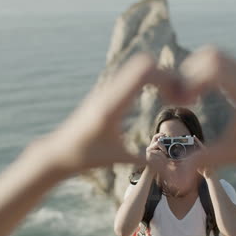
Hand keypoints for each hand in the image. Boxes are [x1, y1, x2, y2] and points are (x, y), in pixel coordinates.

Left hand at [32, 54, 183, 175]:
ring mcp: (106, 88)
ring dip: (157, 76)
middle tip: (178, 96)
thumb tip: (174, 172)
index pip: (143, 72)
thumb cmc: (86, 157)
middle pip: (143, 63)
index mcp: (112, 104)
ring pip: (137, 66)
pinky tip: (155, 95)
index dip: (166, 78)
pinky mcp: (105, 91)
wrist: (58, 151)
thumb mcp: (118, 159)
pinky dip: (148, 79)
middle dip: (166, 74)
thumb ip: (147, 162)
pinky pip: (130, 74)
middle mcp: (109, 90)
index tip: (176, 99)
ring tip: (170, 96)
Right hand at [180, 46, 235, 170]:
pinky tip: (205, 93)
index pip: (215, 68)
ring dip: (198, 70)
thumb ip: (204, 160)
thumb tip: (176, 180)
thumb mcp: (235, 155)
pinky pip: (226, 62)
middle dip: (190, 72)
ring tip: (191, 96)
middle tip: (182, 97)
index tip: (184, 102)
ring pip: (218, 55)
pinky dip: (208, 71)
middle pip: (213, 55)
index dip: (191, 80)